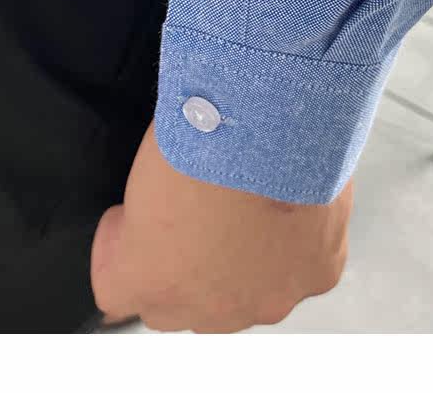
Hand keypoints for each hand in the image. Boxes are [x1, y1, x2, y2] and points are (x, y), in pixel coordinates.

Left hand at [90, 121, 352, 332]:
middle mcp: (206, 311)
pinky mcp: (316, 276)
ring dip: (244, 262)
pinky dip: (296, 242)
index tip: (133, 217)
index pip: (116, 291)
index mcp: (147, 281)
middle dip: (185, 266)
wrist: (272, 121)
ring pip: (247, 296)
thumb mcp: (140, 169)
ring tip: (249, 203)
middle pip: (184, 304)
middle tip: (198, 211)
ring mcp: (266, 299)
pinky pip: (301, 269)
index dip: (124, 247)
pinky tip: (291, 202)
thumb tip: (149, 218)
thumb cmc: (199, 133)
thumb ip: (135, 216)